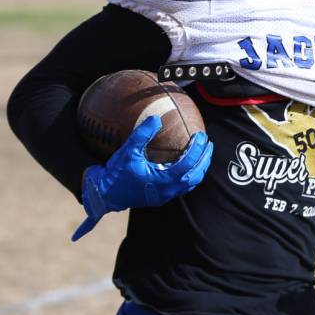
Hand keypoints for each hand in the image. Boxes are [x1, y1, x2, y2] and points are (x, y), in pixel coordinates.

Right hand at [72, 115, 211, 240]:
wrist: (105, 194)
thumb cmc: (116, 174)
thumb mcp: (128, 151)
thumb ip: (142, 135)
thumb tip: (156, 118)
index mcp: (162, 181)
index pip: (188, 164)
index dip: (197, 149)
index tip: (200, 136)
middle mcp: (168, 191)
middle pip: (196, 175)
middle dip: (205, 158)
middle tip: (208, 143)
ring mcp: (166, 196)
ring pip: (192, 182)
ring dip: (200, 167)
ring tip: (204, 153)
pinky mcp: (162, 197)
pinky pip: (184, 186)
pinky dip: (191, 174)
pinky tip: (190, 164)